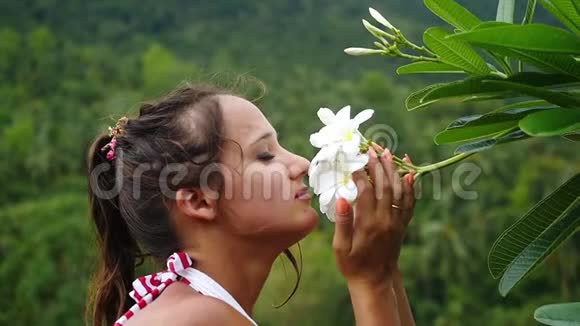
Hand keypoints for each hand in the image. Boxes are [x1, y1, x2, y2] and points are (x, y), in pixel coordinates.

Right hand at [332, 145, 415, 287]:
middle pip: (384, 186)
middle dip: (378, 165)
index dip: (360, 175)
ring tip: (388, 152)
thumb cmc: (352, 265)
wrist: (376, 281)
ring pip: (398, 191)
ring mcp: (397, 222)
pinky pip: (410, 202)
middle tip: (372, 147)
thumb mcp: (340, 248)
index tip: (353, 161)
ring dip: (393, 170)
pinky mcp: (403, 225)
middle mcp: (386, 220)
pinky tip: (409, 173)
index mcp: (368, 225)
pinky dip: (411, 186)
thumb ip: (343, 223)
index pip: (366, 192)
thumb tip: (341, 199)